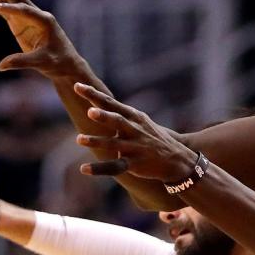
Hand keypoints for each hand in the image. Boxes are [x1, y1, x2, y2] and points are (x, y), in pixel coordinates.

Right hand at [0, 0, 85, 78]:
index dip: (9, 8)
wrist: (67, 65)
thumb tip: (1, 66)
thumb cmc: (58, 63)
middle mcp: (37, 15)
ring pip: (11, 1)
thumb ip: (21, 62)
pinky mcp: (23, 24)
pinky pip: (8, 11)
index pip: (25, 10)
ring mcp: (29, 18)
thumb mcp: (41, 63)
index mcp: (45, 20)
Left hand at [73, 83, 198, 180]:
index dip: (94, 94)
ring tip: (79, 139)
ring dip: (97, 141)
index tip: (77, 86)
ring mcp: (135, 147)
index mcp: (134, 117)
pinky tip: (83, 169)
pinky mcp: (135, 164)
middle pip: (116, 120)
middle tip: (89, 111)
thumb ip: (123, 114)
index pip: (111, 103)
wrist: (177, 159)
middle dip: (103, 116)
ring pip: (114, 144)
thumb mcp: (141, 122)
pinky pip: (115, 166)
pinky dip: (99, 168)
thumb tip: (102, 103)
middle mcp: (134, 130)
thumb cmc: (155, 138)